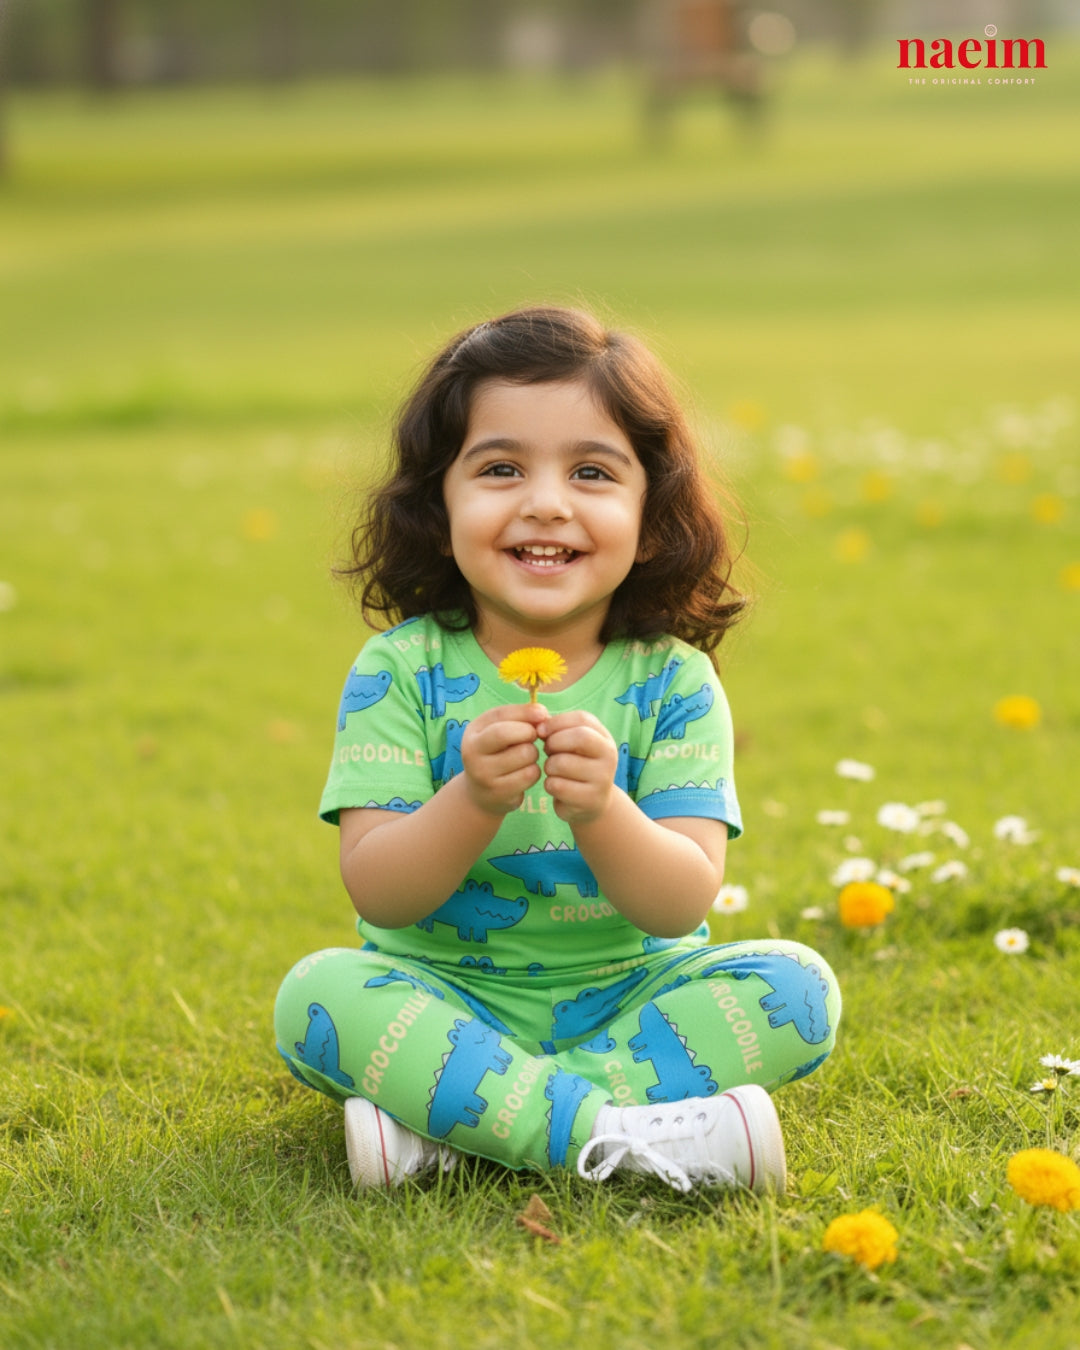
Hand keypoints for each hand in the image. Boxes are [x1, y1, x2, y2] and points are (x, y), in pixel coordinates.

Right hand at [460, 703, 546, 816]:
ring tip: (527, 756)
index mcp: (472, 732)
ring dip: (534, 753)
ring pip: (524, 755)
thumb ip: (519, 718)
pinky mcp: (499, 793)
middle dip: (528, 732)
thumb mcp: (499, 730)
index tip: (542, 713)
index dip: (524, 712)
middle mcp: (472, 754)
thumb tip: (543, 714)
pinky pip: (529, 775)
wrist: (481, 793)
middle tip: (533, 737)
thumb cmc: (497, 753)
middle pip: (507, 734)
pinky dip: (534, 771)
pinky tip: (526, 772)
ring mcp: (484, 776)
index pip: (499, 715)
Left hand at [538, 710, 619, 824]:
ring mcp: (602, 779)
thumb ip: (558, 730)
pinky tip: (555, 786)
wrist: (591, 803)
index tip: (541, 731)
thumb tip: (537, 724)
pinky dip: (549, 784)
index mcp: (604, 738)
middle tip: (547, 751)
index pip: (582, 719)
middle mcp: (609, 757)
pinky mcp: (590, 800)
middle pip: (579, 737)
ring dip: (548, 766)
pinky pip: (557, 785)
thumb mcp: (572, 745)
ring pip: (562, 763)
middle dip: (554, 742)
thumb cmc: (576, 766)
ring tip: (553, 770)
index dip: (557, 722)